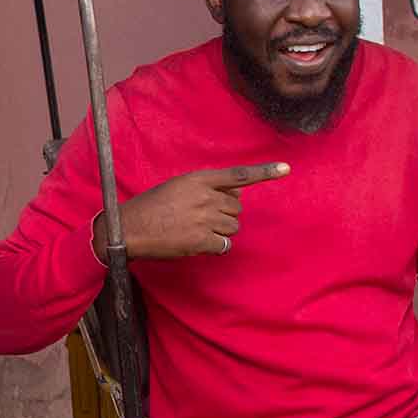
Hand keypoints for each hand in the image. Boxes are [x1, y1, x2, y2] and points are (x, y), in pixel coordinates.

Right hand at [95, 162, 290, 259]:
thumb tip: (234, 198)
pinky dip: (216, 247)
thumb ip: (206, 188)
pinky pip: (224, 245)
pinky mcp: (202, 241)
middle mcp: (206, 197)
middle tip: (201, 218)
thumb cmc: (152, 207)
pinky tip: (198, 244)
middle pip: (236, 208)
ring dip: (220, 232)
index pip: (238, 175)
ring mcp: (205, 219)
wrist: (131, 228)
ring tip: (196, 230)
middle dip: (224, 215)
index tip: (286, 169)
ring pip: (233, 228)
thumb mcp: (178, 186)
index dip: (264, 172)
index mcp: (199, 179)